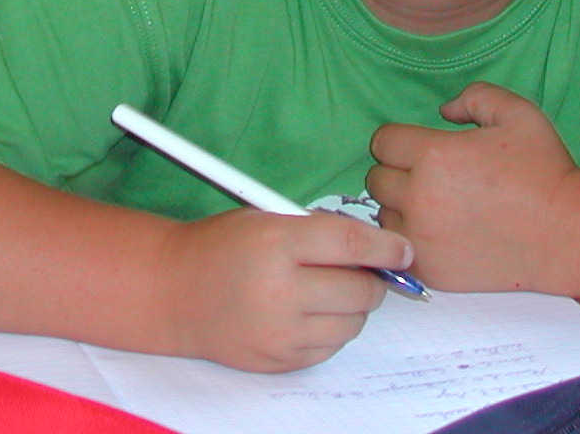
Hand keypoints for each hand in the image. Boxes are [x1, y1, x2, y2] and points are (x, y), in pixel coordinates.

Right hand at [155, 208, 411, 371]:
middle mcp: (281, 290)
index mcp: (277, 242)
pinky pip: (332, 347)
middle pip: (361, 289)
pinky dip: (331, 329)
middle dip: (371, 278)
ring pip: (353, 322)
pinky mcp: (281, 361)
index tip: (404, 250)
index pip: (351, 243)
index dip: (387, 247)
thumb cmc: (222, 247)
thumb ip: (318, 231)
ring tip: (327, 290)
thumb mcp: (266, 219)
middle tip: (360, 269)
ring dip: (353, 306)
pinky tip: (308, 313)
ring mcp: (281, 332)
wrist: (175, 293)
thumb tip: (377, 248)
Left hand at [368, 83, 574, 292]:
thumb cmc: (543, 171)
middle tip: (430, 180)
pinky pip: (399, 248)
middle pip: (376, 179)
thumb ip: (474, 97)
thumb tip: (443, 110)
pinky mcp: (429, 268)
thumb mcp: (516, 114)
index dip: (401, 142)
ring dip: (401, 209)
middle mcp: (418, 196)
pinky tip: (441, 235)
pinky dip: (413, 241)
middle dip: (398, 174)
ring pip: (384, 216)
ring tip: (437, 209)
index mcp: (433, 154)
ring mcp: (421, 237)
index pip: (383, 142)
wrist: (566, 234)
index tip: (423, 150)